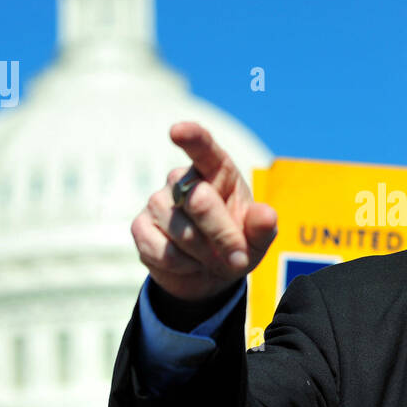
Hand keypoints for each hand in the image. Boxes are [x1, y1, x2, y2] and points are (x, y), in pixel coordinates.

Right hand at [131, 122, 277, 315]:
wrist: (207, 275)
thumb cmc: (236, 246)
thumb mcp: (257, 240)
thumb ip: (263, 228)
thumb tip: (266, 215)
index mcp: (216, 171)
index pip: (204, 147)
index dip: (192, 138)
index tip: (178, 131)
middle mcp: (182, 180)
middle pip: (199, 201)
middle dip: (222, 235)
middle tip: (237, 257)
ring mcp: (158, 201)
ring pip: (182, 231)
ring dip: (204, 254)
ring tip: (211, 258)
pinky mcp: (140, 226)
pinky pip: (162, 250)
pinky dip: (183, 265)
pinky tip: (189, 263)